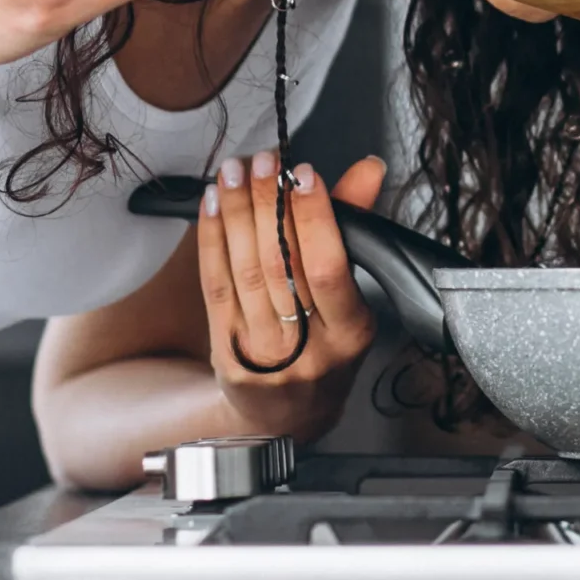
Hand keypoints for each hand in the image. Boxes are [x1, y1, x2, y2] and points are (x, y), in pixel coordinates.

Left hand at [199, 152, 384, 440]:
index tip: (303, 174)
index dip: (315, 216)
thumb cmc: (326, 348)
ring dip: (236, 213)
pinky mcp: (228, 355)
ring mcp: (265, 356)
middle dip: (268, 204)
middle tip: (262, 162)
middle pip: (282, 264)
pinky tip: (212, 206)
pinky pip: (217, 287)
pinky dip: (212, 240)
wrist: (286, 417)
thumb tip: (367, 169)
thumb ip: (354, 228)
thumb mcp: (353, 299)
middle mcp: (309, 349)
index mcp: (350, 333)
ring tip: (234, 172)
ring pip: (246, 271)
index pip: (330, 267)